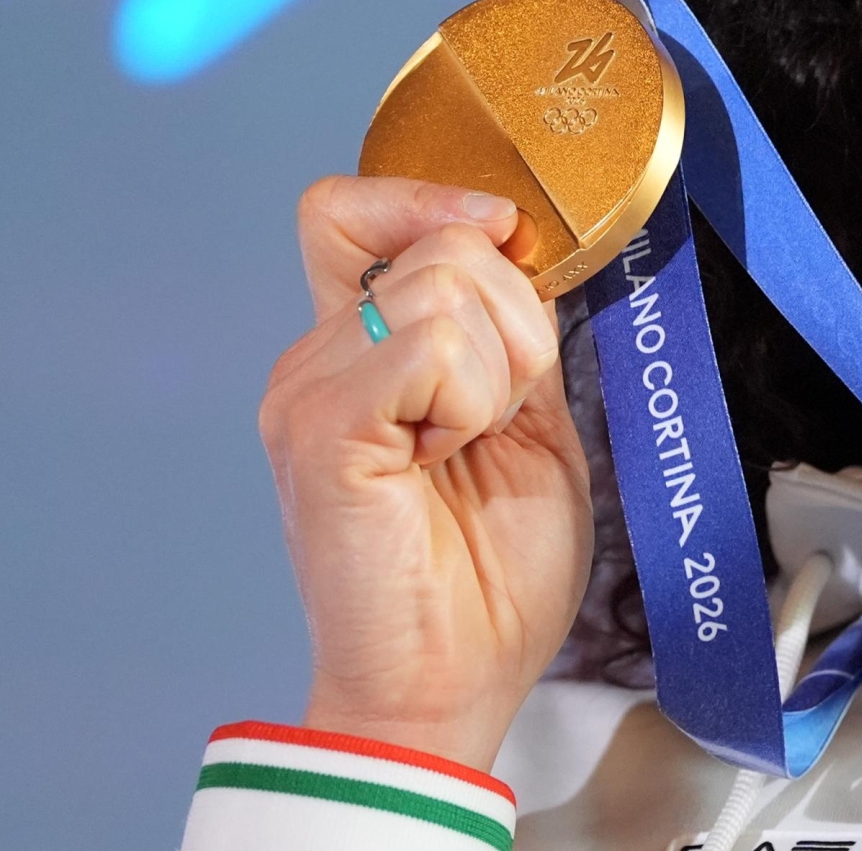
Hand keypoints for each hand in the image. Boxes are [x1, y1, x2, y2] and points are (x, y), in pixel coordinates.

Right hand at [258, 176, 592, 768]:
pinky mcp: (321, 429)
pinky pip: (430, 345)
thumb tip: (521, 248)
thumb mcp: (530, 422)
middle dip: (516, 319)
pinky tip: (447, 458)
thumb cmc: (490, 574)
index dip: (436, 201)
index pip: (353, 211)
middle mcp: (317, 359)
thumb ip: (515, 335)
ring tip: (469, 446)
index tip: (506, 241)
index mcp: (359, 352)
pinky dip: (471, 398)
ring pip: (447, 284)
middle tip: (498, 417)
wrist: (455, 681)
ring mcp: (309, 389)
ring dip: (501, 367)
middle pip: (442, 241)